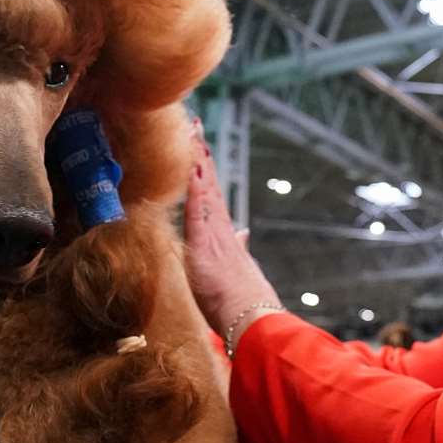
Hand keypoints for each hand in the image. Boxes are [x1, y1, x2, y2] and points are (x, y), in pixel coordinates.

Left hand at [183, 120, 280, 341]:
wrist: (251, 318)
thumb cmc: (241, 301)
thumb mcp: (236, 270)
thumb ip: (239, 248)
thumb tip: (244, 233)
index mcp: (224, 233)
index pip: (210, 192)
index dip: (205, 167)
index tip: (200, 143)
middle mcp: (220, 227)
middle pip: (208, 182)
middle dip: (201, 153)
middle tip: (195, 124)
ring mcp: (214, 233)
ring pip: (204, 187)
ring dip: (197, 160)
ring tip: (191, 132)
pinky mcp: (205, 243)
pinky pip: (197, 207)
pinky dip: (194, 185)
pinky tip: (191, 165)